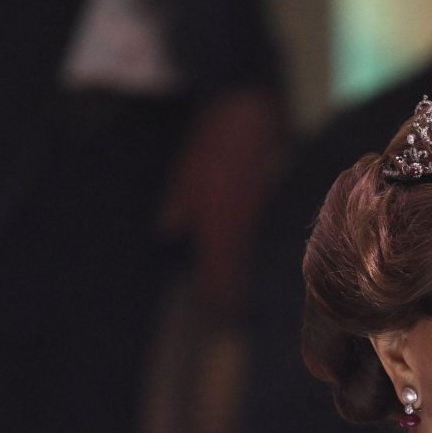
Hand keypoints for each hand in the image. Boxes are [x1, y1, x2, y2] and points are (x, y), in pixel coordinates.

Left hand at [159, 88, 283, 319]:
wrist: (249, 117)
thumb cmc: (213, 144)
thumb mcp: (185, 173)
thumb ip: (178, 204)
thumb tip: (168, 231)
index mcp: (218, 223)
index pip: (218, 268)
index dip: (217, 291)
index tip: (219, 312)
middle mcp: (240, 225)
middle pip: (237, 269)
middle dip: (235, 292)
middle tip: (235, 316)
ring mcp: (255, 215)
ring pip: (248, 255)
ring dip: (245, 275)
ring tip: (245, 295)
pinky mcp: (263, 203)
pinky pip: (257, 238)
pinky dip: (252, 252)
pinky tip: (251, 257)